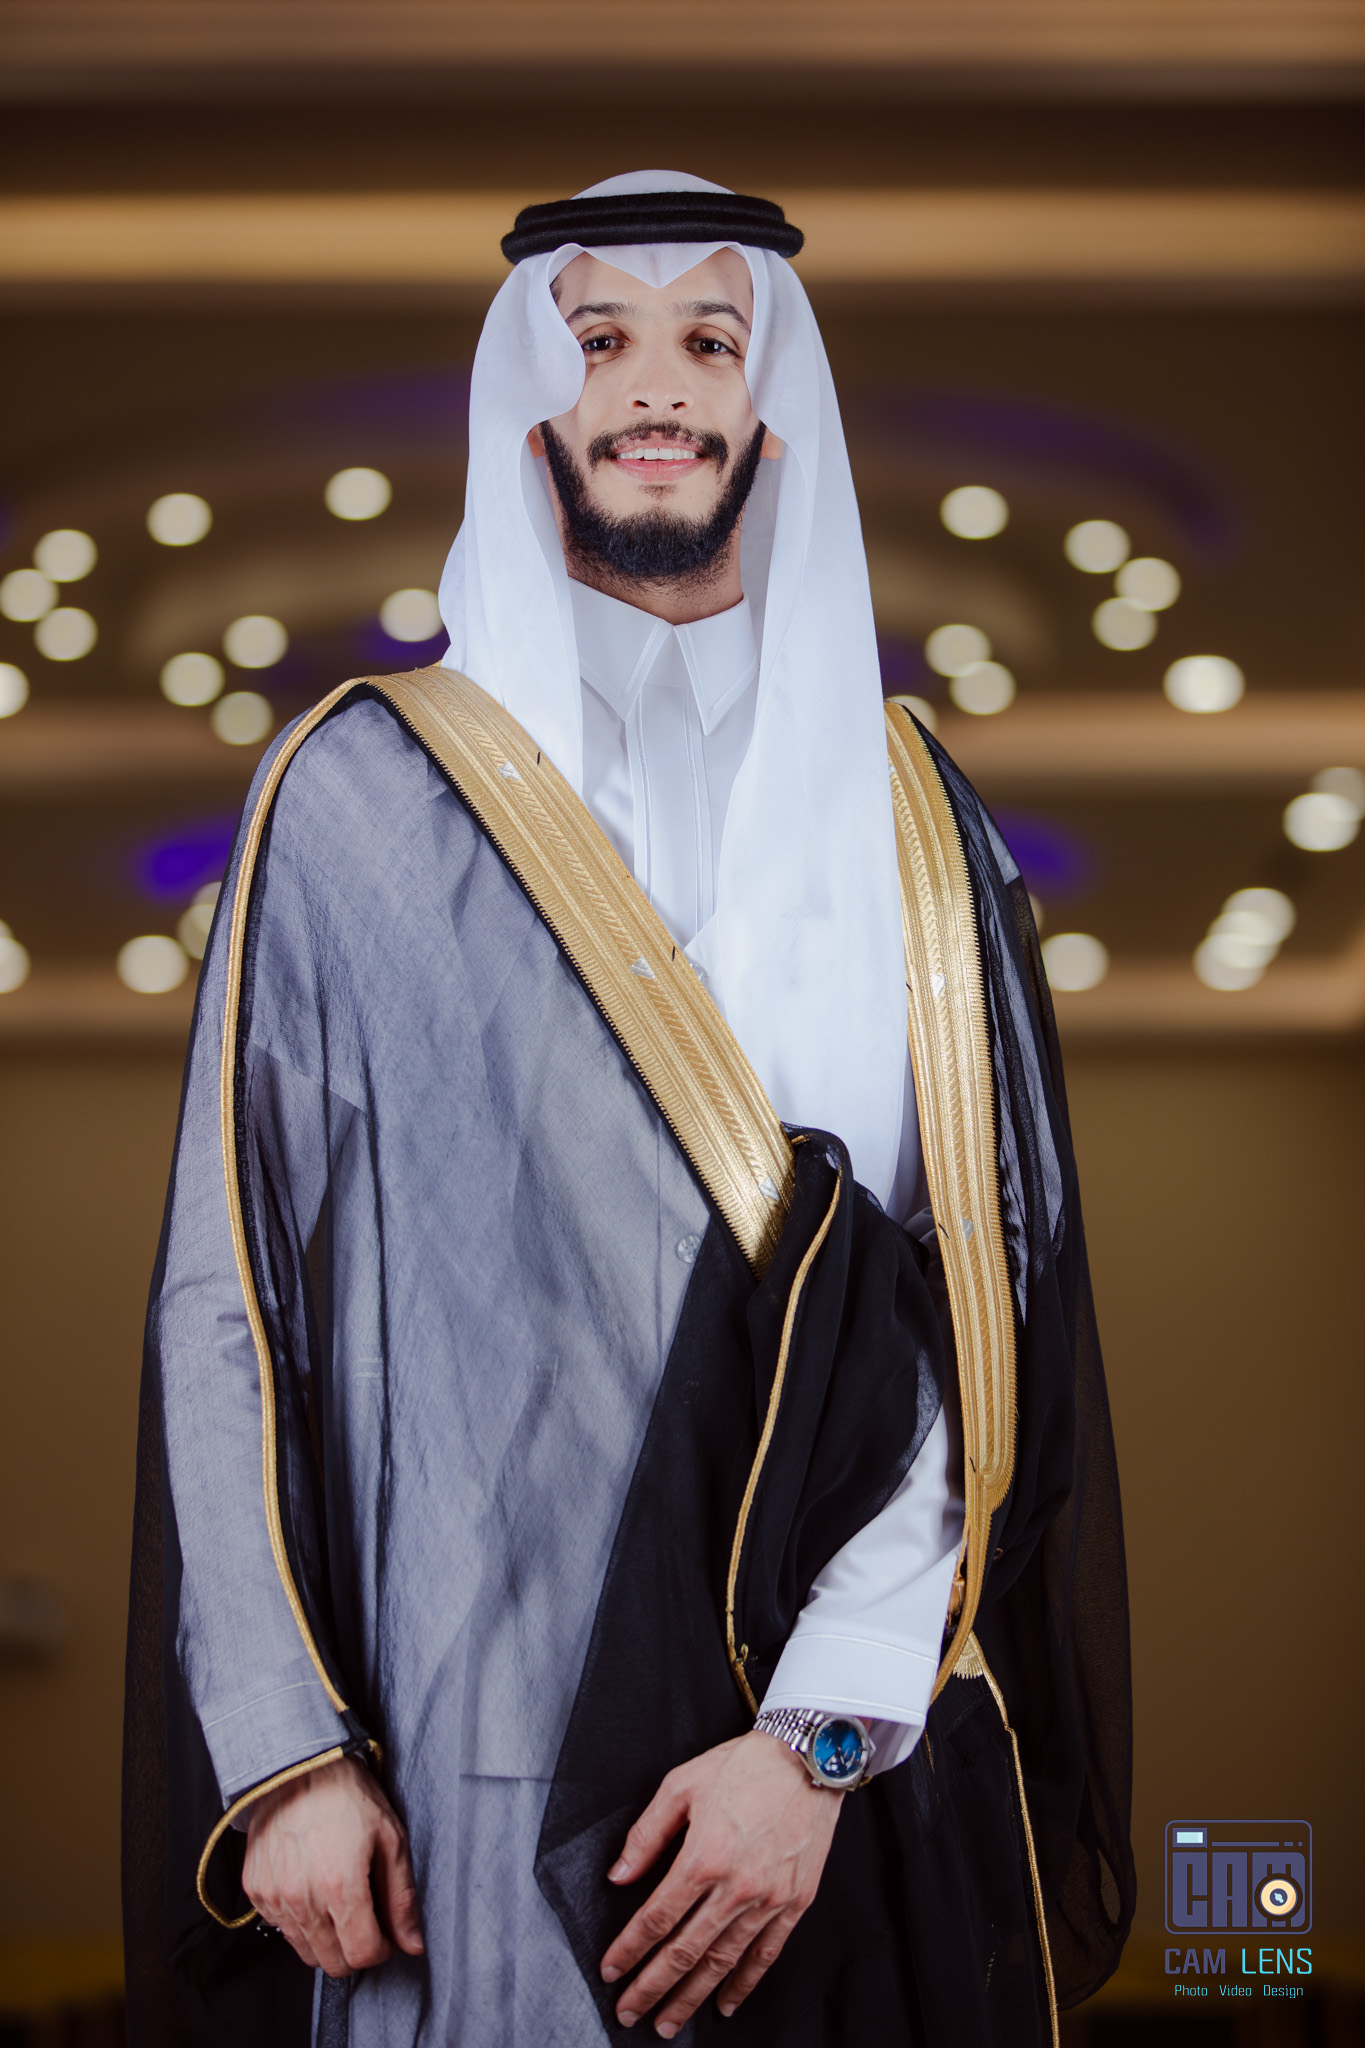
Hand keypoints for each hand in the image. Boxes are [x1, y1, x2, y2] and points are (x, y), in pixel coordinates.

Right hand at [243, 1755, 423, 1977]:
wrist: (299, 1767)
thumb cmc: (347, 1797)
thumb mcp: (391, 1839)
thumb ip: (402, 1898)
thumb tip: (413, 1943)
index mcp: (340, 1886)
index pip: (362, 1955)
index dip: (381, 1950)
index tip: (385, 1933)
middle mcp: (303, 1899)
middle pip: (333, 1963)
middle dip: (355, 1949)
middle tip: (365, 1920)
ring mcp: (275, 1897)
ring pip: (305, 1952)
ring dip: (327, 1940)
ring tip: (339, 1904)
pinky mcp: (256, 1891)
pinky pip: (281, 1929)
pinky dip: (300, 1922)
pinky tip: (313, 1891)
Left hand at [601, 1731, 841, 2034]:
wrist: (809, 1757)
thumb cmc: (744, 1766)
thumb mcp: (681, 1785)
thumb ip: (646, 1835)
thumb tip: (618, 1876)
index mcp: (703, 1857)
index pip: (656, 1918)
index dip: (629, 1949)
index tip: (611, 1971)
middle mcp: (736, 1887)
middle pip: (684, 1952)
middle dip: (651, 1987)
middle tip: (629, 2013)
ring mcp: (769, 1899)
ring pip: (722, 1962)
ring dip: (691, 1997)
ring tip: (668, 2021)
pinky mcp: (795, 1902)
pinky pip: (766, 1954)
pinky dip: (743, 1984)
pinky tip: (725, 2002)